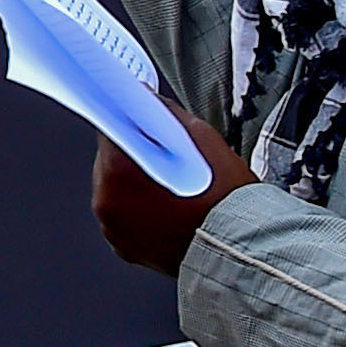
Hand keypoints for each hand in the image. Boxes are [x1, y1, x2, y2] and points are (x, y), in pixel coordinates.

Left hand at [91, 110, 245, 274]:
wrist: (239, 246)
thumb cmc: (224, 198)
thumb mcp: (199, 137)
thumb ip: (163, 114)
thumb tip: (146, 98)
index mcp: (117, 168)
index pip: (107, 131)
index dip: (124, 124)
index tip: (133, 123)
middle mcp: (107, 199)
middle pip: (109, 163)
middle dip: (131, 160)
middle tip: (163, 162)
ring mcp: (112, 226)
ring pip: (115, 193)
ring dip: (133, 188)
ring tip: (169, 191)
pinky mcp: (122, 248)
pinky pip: (123, 220)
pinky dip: (137, 215)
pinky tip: (165, 212)